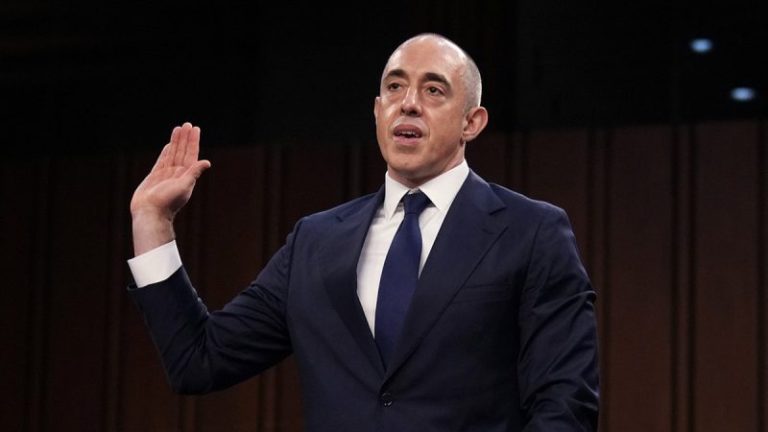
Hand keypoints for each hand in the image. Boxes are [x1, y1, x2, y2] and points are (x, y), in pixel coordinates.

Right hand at [130, 122, 210, 254]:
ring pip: (173, 153)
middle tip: (187, 124)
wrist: (150, 213)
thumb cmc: (167, 202)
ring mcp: (167, 174)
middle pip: (183, 151)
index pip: (191, 154)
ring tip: (178, 128)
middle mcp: (178, 173)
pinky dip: (166, 152)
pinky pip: (162, 160)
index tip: (195, 129)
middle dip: (185, 138)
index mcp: (186, 175)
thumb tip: (207, 162)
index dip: (193, 141)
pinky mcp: (155, 176)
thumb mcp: (184, 186)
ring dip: (176, 141)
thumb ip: (194, 173)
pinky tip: (169, 145)